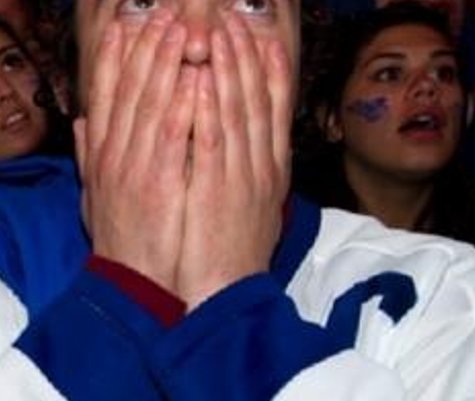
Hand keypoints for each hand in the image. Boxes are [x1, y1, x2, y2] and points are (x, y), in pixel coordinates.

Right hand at [75, 11, 195, 290]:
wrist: (132, 289)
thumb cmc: (122, 246)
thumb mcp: (94, 200)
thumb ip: (90, 158)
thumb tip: (85, 123)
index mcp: (100, 158)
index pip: (104, 96)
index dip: (112, 57)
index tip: (123, 26)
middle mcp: (113, 158)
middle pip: (127, 91)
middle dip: (143, 47)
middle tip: (161, 13)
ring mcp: (136, 170)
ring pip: (150, 104)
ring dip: (165, 63)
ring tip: (181, 29)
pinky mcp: (160, 186)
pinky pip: (173, 137)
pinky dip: (183, 106)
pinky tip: (195, 78)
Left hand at [174, 14, 288, 306]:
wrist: (225, 298)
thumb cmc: (226, 260)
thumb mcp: (244, 212)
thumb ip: (230, 173)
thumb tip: (223, 147)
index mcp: (268, 171)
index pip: (273, 111)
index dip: (269, 70)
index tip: (262, 38)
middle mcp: (262, 168)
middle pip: (259, 101)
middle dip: (248, 56)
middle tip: (237, 20)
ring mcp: (242, 177)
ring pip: (238, 111)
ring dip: (230, 68)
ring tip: (220, 31)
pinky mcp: (218, 190)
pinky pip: (213, 140)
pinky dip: (210, 107)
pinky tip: (201, 78)